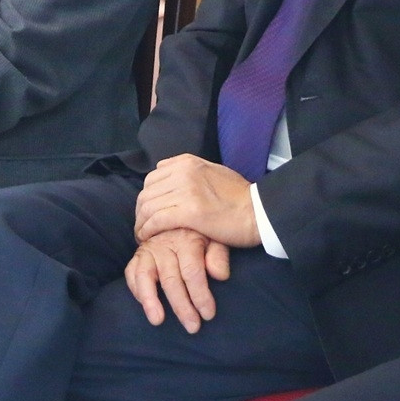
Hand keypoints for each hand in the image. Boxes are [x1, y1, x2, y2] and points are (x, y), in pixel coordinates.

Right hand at [123, 228, 231, 333]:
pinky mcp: (138, 256)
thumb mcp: (215, 240)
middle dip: (182, 306)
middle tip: (192, 327)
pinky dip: (136, 290)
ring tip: (157, 321)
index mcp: (187, 240)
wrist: (177, 219)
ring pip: (146, 276)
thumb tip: (221, 276)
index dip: (200, 295)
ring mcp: (148, 250)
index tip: (208, 314)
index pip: (192, 271)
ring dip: (151, 300)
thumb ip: (219, 256)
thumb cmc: (201, 235)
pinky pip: (131, 274)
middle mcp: (165, 245)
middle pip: (171, 279)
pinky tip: (146, 307)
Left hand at [133, 153, 259, 247]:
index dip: (148, 196)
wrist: (258, 211)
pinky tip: (146, 238)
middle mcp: (184, 172)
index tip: (149, 211)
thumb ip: (191, 172)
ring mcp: (186, 191)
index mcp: (188, 162)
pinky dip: (147, 230)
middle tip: (143, 226)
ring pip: (148, 206)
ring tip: (142, 235)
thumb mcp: (214, 172)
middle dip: (141, 211)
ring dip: (141, 223)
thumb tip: (173, 177)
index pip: (153, 177)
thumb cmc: (239, 197)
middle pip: (147, 192)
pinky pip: (156, 220)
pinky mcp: (189, 212)